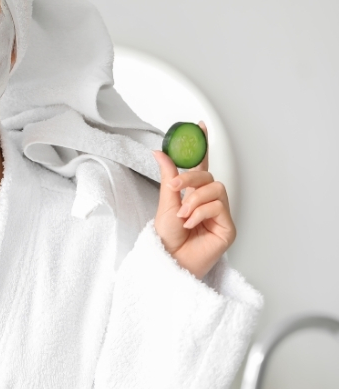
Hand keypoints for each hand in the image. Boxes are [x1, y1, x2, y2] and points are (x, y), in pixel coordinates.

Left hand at [152, 121, 235, 278]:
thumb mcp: (164, 203)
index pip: (200, 165)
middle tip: (175, 190)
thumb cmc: (167, 239)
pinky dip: (201, 213)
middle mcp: (208, 202)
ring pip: (215, 189)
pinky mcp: (228, 227)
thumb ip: (168, 177)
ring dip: (194, 200)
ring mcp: (220, 214)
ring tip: (183, 215)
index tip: (200, 126)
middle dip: (190, 179)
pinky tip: (192, 224)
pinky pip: (218, 207)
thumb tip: (160, 153)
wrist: (170, 261)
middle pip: (208, 176)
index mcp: (192, 193)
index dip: (202, 145)